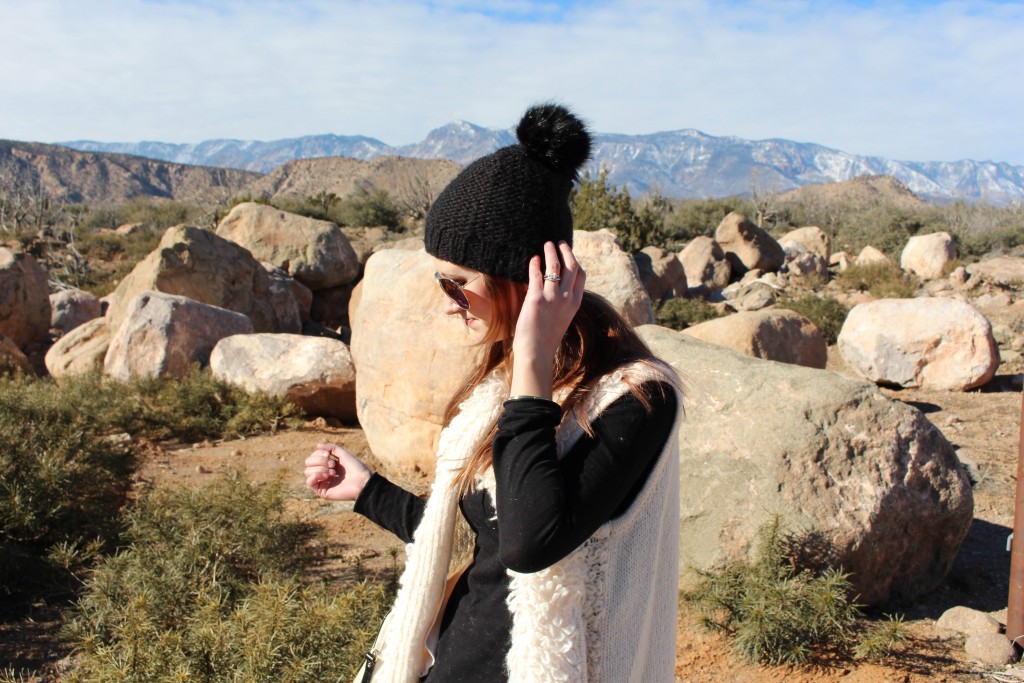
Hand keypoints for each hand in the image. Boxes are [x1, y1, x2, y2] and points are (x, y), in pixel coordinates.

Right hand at [304, 443, 371, 500]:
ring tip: (333, 472)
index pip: (312, 456)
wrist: (363, 481)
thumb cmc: (355, 468)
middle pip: (308, 463)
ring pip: (307, 471)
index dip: (319, 453)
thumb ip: (331, 448)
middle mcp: (322, 473)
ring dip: (320, 468)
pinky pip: (308, 482)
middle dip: (319, 460)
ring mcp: (322, 482)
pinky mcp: (322, 491)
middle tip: (332, 464)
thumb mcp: (343, 454)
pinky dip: (316, 475)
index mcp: (327, 465)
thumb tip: (317, 445)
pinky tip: (326, 476)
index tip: (329, 455)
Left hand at [510, 241, 585, 398]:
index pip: (581, 275)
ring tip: (546, 244)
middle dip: (566, 251)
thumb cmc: (546, 338)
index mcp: (575, 303)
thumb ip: (562, 302)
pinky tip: (533, 259)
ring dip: (550, 252)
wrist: (536, 352)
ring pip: (554, 265)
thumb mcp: (562, 318)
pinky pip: (537, 274)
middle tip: (559, 242)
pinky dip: (535, 264)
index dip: (575, 261)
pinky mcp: (536, 298)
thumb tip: (555, 289)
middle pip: (571, 266)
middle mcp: (566, 297)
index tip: (569, 254)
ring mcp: (552, 297)